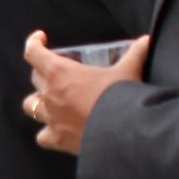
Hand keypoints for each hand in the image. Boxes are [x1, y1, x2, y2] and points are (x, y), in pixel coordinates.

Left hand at [22, 31, 147, 155]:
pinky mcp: (57, 140)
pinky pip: (42, 136)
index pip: (34, 53)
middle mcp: (49, 94)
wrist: (123, 132)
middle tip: (59, 73)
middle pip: (35, 78)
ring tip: (50, 100)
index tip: (41, 38)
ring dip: (38, 101)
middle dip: (44, 72)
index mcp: (60, 73)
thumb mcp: (129, 70)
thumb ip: (137, 52)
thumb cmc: (121, 97)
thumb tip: (147, 40)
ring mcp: (51, 118)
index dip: (34, 43)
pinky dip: (47, 133)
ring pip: (30, 105)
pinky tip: (56, 131)